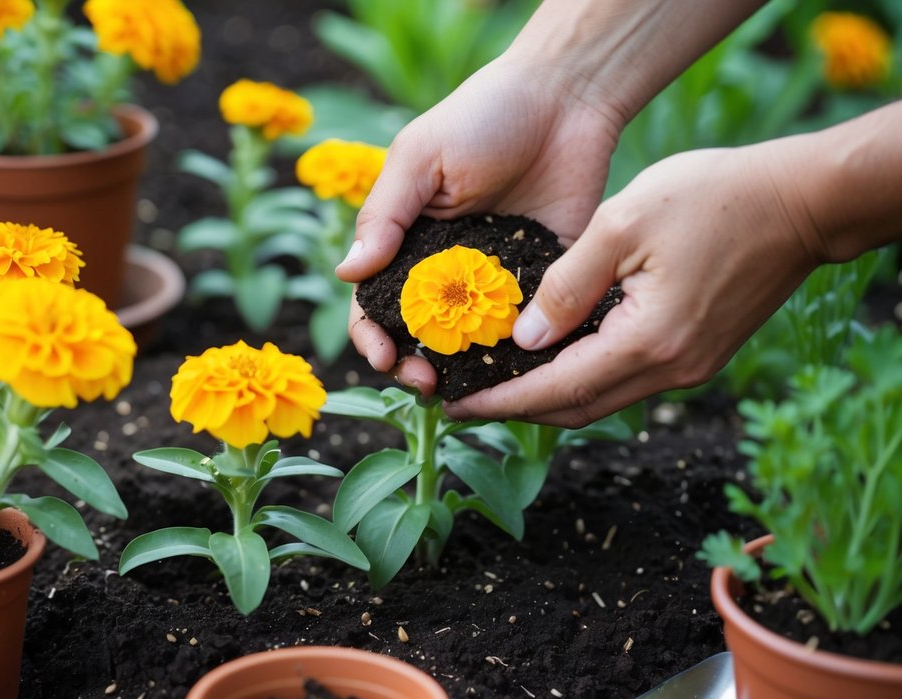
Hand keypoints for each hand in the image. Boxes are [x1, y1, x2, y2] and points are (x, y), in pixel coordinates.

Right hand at [339, 56, 622, 385]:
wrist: (567, 98)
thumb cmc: (483, 117)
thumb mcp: (420, 157)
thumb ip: (384, 216)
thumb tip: (345, 273)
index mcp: (406, 241)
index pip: (373, 301)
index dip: (371, 335)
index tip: (384, 355)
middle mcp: (445, 269)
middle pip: (417, 334)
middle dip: (412, 364)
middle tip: (425, 381)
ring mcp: (492, 281)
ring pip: (467, 343)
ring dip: (459, 371)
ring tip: (463, 387)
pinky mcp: (541, 282)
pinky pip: (524, 328)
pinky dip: (515, 355)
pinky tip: (513, 372)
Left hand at [441, 144, 820, 426]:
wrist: (802, 201)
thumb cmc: (713, 197)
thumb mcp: (622, 224)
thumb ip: (567, 285)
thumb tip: (525, 338)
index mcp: (647, 342)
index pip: (556, 390)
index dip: (500, 401)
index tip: (454, 405)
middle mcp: (669, 370)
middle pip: (575, 409)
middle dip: (515, 408)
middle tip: (464, 399)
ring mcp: (688, 368)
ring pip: (600, 399)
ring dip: (548, 396)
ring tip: (497, 382)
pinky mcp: (697, 355)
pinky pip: (625, 380)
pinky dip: (582, 377)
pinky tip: (552, 357)